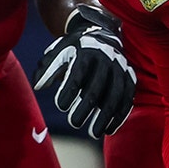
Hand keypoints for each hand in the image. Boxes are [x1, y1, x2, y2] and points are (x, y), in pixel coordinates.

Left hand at [33, 4, 136, 138]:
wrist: (102, 34)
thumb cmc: (75, 49)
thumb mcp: (59, 52)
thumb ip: (47, 69)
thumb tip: (38, 86)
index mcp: (86, 53)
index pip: (77, 75)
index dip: (69, 92)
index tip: (60, 106)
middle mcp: (105, 59)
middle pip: (95, 88)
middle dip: (84, 108)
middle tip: (74, 123)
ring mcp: (120, 68)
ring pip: (114, 95)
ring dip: (105, 116)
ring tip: (94, 133)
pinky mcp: (129, 77)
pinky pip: (127, 98)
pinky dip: (120, 115)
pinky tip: (109, 129)